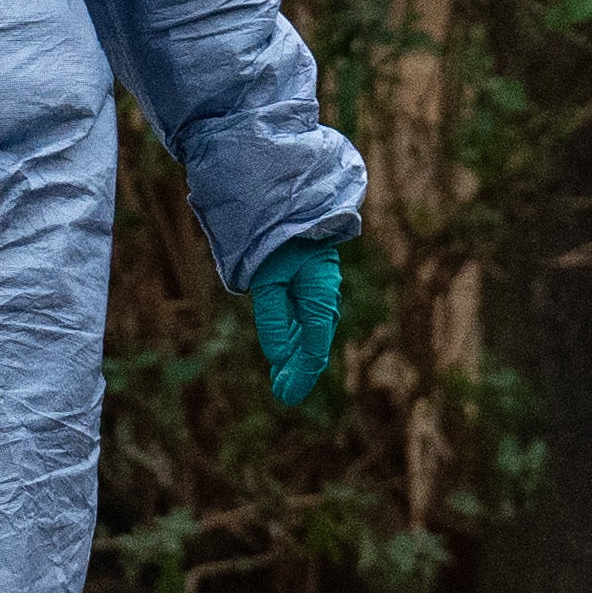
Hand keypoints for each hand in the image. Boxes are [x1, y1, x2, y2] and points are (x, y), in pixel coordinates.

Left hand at [248, 237, 346, 408]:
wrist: (289, 196)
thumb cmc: (276, 236)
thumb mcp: (267, 279)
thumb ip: (272, 318)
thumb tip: (278, 356)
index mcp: (319, 298)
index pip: (313, 347)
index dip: (300, 375)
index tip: (285, 396)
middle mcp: (324, 297)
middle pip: (313, 343)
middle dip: (298, 370)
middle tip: (282, 393)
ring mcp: (318, 290)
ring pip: (310, 331)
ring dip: (295, 355)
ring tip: (281, 377)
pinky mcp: (309, 282)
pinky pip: (305, 317)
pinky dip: (294, 336)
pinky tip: (285, 349)